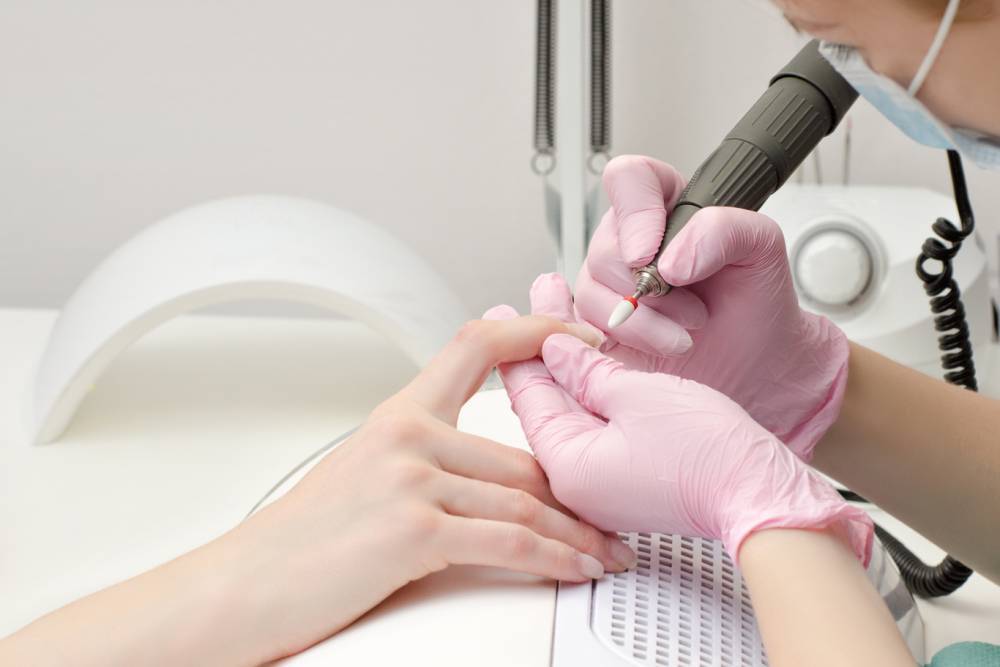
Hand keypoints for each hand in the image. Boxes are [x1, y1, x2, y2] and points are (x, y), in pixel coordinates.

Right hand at [228, 315, 634, 660]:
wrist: (246, 586)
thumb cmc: (304, 540)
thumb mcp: (364, 476)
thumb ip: (424, 460)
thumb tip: (483, 473)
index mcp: (399, 414)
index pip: (475, 346)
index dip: (536, 332)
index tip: (582, 337)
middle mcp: (408, 434)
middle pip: (522, 455)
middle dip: (577, 492)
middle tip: (613, 513)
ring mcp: (410, 478)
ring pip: (525, 499)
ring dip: (578, 534)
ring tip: (608, 551)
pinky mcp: (413, 529)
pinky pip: (509, 542)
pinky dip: (554, 559)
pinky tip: (578, 568)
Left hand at [489, 325, 871, 565]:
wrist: (763, 496)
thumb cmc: (711, 456)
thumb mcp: (637, 395)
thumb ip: (587, 370)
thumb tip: (555, 349)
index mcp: (568, 467)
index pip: (529, 396)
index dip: (518, 346)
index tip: (504, 312)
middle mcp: (577, 484)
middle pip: (549, 401)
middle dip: (545, 346)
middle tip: (534, 301)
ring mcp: (603, 485)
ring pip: (574, 411)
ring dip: (570, 363)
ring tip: (561, 316)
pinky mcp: (627, 479)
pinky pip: (597, 426)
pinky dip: (592, 390)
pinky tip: (591, 356)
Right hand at [575, 155, 848, 457]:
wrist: (756, 359)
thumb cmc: (755, 297)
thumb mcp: (762, 245)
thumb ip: (723, 229)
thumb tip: (669, 258)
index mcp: (665, 204)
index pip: (628, 179)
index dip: (634, 214)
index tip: (650, 253)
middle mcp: (629, 240)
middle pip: (605, 246)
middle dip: (651, 287)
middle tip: (694, 307)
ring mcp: (609, 284)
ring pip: (592, 292)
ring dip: (645, 321)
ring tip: (688, 331)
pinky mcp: (600, 325)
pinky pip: (587, 327)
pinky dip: (632, 340)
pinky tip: (664, 345)